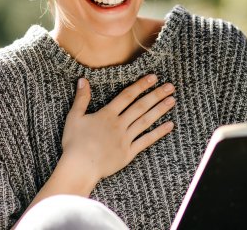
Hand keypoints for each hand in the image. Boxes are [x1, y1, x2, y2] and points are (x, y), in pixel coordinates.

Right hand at [60, 74, 175, 185]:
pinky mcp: (128, 153)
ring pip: (145, 121)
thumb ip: (81, 98)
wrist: (80, 167)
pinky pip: (146, 141)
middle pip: (140, 106)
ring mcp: (126, 139)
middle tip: (170, 87)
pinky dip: (158, 133)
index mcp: (107, 115)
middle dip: (156, 95)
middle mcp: (119, 124)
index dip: (140, 85)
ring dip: (159, 110)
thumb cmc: (74, 143)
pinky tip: (169, 125)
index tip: (153, 78)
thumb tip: (83, 80)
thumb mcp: (74, 117)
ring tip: (172, 101)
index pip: (127, 96)